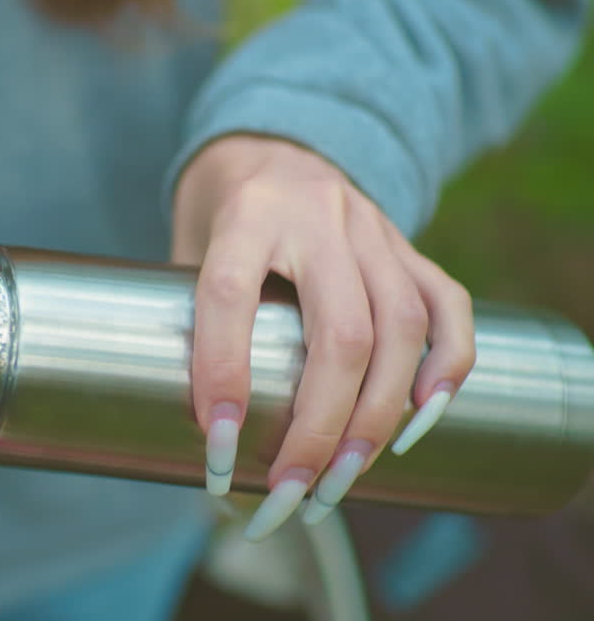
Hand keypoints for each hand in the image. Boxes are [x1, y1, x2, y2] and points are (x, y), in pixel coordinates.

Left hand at [172, 135, 474, 539]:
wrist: (274, 139)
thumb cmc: (219, 213)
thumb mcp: (185, 247)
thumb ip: (189, 319)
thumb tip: (198, 436)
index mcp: (245, 213)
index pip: (229, 293)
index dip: (221, 371)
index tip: (214, 448)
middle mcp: (316, 216)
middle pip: (339, 330)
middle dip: (320, 426)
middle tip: (291, 491)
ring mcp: (372, 229)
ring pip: (399, 326)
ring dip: (378, 416)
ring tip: (344, 478)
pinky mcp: (409, 246)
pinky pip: (445, 306)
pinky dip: (444, 369)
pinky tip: (420, 421)